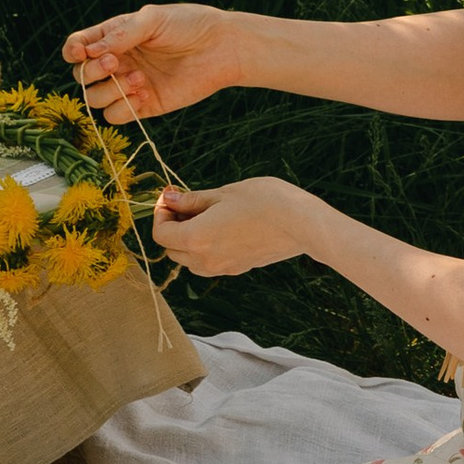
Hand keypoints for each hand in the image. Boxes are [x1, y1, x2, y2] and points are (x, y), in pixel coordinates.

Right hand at [63, 0, 237, 124]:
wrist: (222, 47)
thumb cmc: (188, 25)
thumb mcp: (152, 19)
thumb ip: (121, 34)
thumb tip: (92, 52)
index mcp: (114, 37)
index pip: (78, 47)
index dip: (72, 51)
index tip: (81, 52)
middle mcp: (117, 61)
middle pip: (82, 77)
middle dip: (92, 72)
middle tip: (115, 62)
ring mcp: (129, 84)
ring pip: (95, 99)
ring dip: (110, 91)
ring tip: (138, 79)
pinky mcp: (145, 105)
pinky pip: (118, 116)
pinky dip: (124, 108)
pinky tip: (145, 94)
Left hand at [151, 177, 316, 276]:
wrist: (302, 223)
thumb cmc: (265, 201)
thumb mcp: (224, 193)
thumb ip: (192, 200)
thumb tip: (169, 199)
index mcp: (197, 238)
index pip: (161, 234)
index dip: (160, 213)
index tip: (171, 196)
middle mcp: (205, 259)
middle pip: (171, 250)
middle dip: (171, 227)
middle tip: (185, 204)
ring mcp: (222, 268)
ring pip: (188, 260)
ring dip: (186, 241)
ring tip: (203, 216)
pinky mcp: (237, 269)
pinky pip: (208, 264)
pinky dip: (203, 249)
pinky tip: (219, 228)